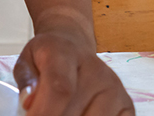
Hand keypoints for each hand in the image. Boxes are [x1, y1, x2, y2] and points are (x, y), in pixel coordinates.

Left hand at [14, 28, 133, 115]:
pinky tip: (81, 114)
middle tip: (45, 112)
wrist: (73, 45)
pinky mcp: (127, 105)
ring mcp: (114, 88)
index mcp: (65, 54)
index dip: (45, 112)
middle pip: (73, 113)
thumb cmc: (48, 57)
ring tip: (63, 110)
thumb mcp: (27, 61)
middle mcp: (96, 70)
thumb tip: (29, 103)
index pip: (60, 89)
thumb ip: (26, 81)